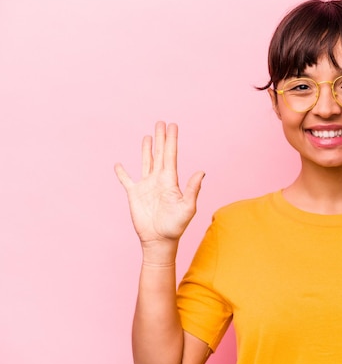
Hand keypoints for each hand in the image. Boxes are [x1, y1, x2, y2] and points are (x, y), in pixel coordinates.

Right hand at [114, 122, 204, 244]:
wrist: (159, 240)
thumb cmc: (176, 226)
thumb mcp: (188, 208)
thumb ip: (192, 189)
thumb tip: (201, 172)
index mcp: (171, 181)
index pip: (171, 155)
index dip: (171, 140)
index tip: (173, 125)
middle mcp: (159, 180)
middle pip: (159, 154)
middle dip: (161, 138)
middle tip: (161, 122)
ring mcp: (146, 186)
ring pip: (146, 162)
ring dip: (146, 149)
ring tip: (148, 135)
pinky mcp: (134, 195)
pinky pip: (126, 180)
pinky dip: (122, 173)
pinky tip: (118, 164)